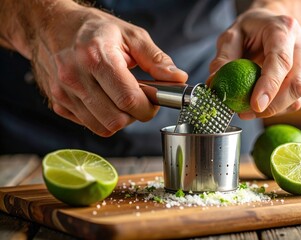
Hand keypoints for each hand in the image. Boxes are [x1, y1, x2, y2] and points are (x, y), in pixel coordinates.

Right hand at [30, 1, 186, 135]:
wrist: (54, 25)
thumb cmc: (96, 29)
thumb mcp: (131, 36)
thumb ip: (157, 60)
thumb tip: (179, 79)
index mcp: (97, 58)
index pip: (128, 100)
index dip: (148, 107)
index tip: (154, 101)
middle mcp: (75, 77)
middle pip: (116, 120)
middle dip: (135, 115)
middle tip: (139, 99)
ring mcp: (63, 92)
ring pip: (103, 127)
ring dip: (120, 119)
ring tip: (122, 98)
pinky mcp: (57, 102)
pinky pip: (89, 125)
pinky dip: (103, 118)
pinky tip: (104, 99)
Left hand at [209, 8, 300, 118]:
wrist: (273, 23)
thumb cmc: (252, 29)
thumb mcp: (231, 36)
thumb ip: (223, 59)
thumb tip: (214, 83)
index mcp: (283, 29)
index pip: (281, 61)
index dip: (270, 85)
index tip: (256, 105)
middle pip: (296, 83)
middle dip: (273, 105)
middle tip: (246, 113)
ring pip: (300, 95)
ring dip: (275, 109)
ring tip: (250, 110)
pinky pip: (299, 99)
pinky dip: (280, 108)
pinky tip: (264, 103)